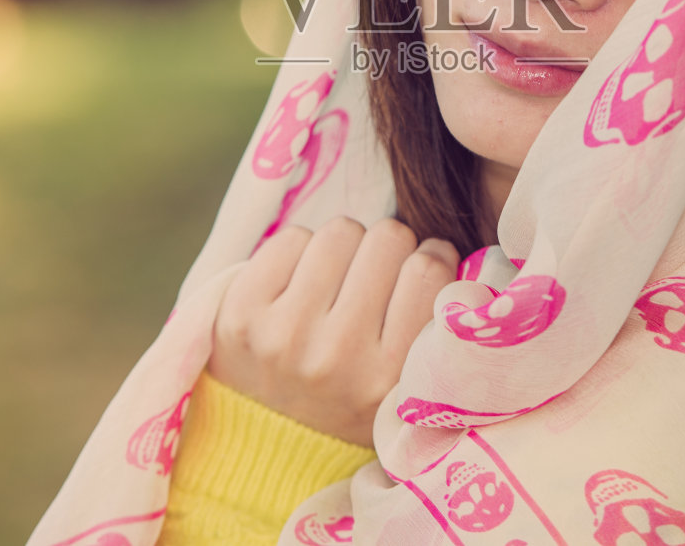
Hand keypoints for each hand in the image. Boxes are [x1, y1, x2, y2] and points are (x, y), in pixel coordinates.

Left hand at [208, 217, 460, 447]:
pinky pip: (292, 238)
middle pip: (387, 239)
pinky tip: (301, 287)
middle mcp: (337, 357)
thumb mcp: (406, 386)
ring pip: (340, 232)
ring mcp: (284, 334)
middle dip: (388, 250)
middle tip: (376, 276)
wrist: (271, 451)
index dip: (432, 256)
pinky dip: (303, 254)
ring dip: (345, 250)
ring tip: (337, 284)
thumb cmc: (353, 403)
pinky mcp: (241, 315)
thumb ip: (430, 327)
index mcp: (389, 379)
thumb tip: (443, 248)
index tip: (423, 265)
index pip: (427, 269)